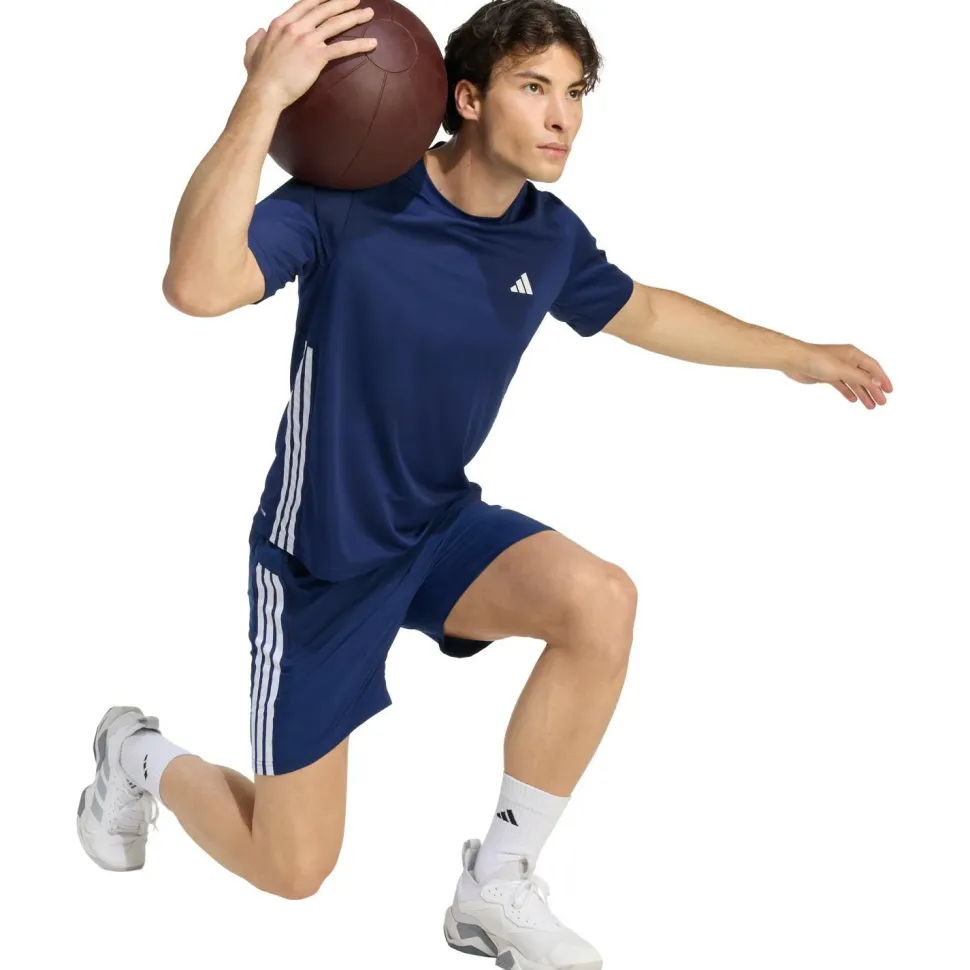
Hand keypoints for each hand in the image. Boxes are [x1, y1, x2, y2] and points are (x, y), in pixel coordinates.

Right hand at [243, 0, 377, 110]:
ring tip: (369, 13)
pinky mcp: (316, 57)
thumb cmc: (258, 76)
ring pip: (335, 23)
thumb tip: (259, 32)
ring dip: (355, 16)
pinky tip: (372, 43)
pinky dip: (359, 45)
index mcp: (281, 23)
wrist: (264, 91)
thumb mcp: (251, 50)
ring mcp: (307, 40)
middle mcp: (295, 27)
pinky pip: (342, 48)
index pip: (305, 4)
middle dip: (342, 2)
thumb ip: (256, 38)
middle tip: (356, 0)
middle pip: (324, 9)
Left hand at [784, 343, 892, 408]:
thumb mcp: (843, 370)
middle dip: (874, 390)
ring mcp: (837, 368)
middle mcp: (847, 360)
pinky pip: (842, 384)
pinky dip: (848, 392)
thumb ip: (861, 378)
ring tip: (870, 406)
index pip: (873, 367)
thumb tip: (877, 384)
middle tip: (882, 403)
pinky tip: (853, 400)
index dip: (882, 379)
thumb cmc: (818, 360)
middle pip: (865, 376)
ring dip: (862, 393)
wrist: (795, 361)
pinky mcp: (827, 375)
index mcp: (853, 354)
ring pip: (854, 382)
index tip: (889, 391)